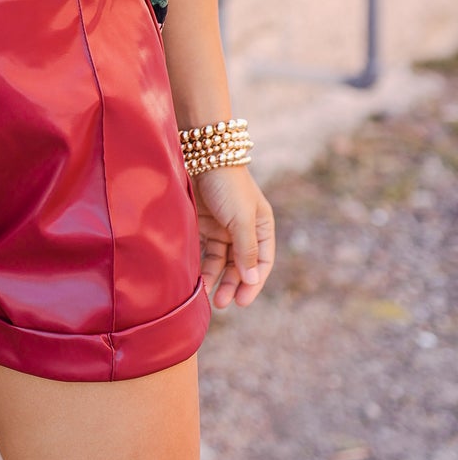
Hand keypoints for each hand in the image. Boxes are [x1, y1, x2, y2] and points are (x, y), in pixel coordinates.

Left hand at [191, 164, 275, 308]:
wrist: (202, 156)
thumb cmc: (227, 186)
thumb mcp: (241, 219)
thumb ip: (246, 250)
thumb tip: (252, 279)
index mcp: (262, 226)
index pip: (262, 262)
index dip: (253, 283)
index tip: (242, 302)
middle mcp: (245, 228)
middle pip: (240, 264)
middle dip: (232, 284)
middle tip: (221, 303)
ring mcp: (223, 227)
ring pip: (221, 260)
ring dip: (216, 277)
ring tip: (207, 295)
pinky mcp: (204, 223)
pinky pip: (205, 250)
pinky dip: (202, 265)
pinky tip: (197, 279)